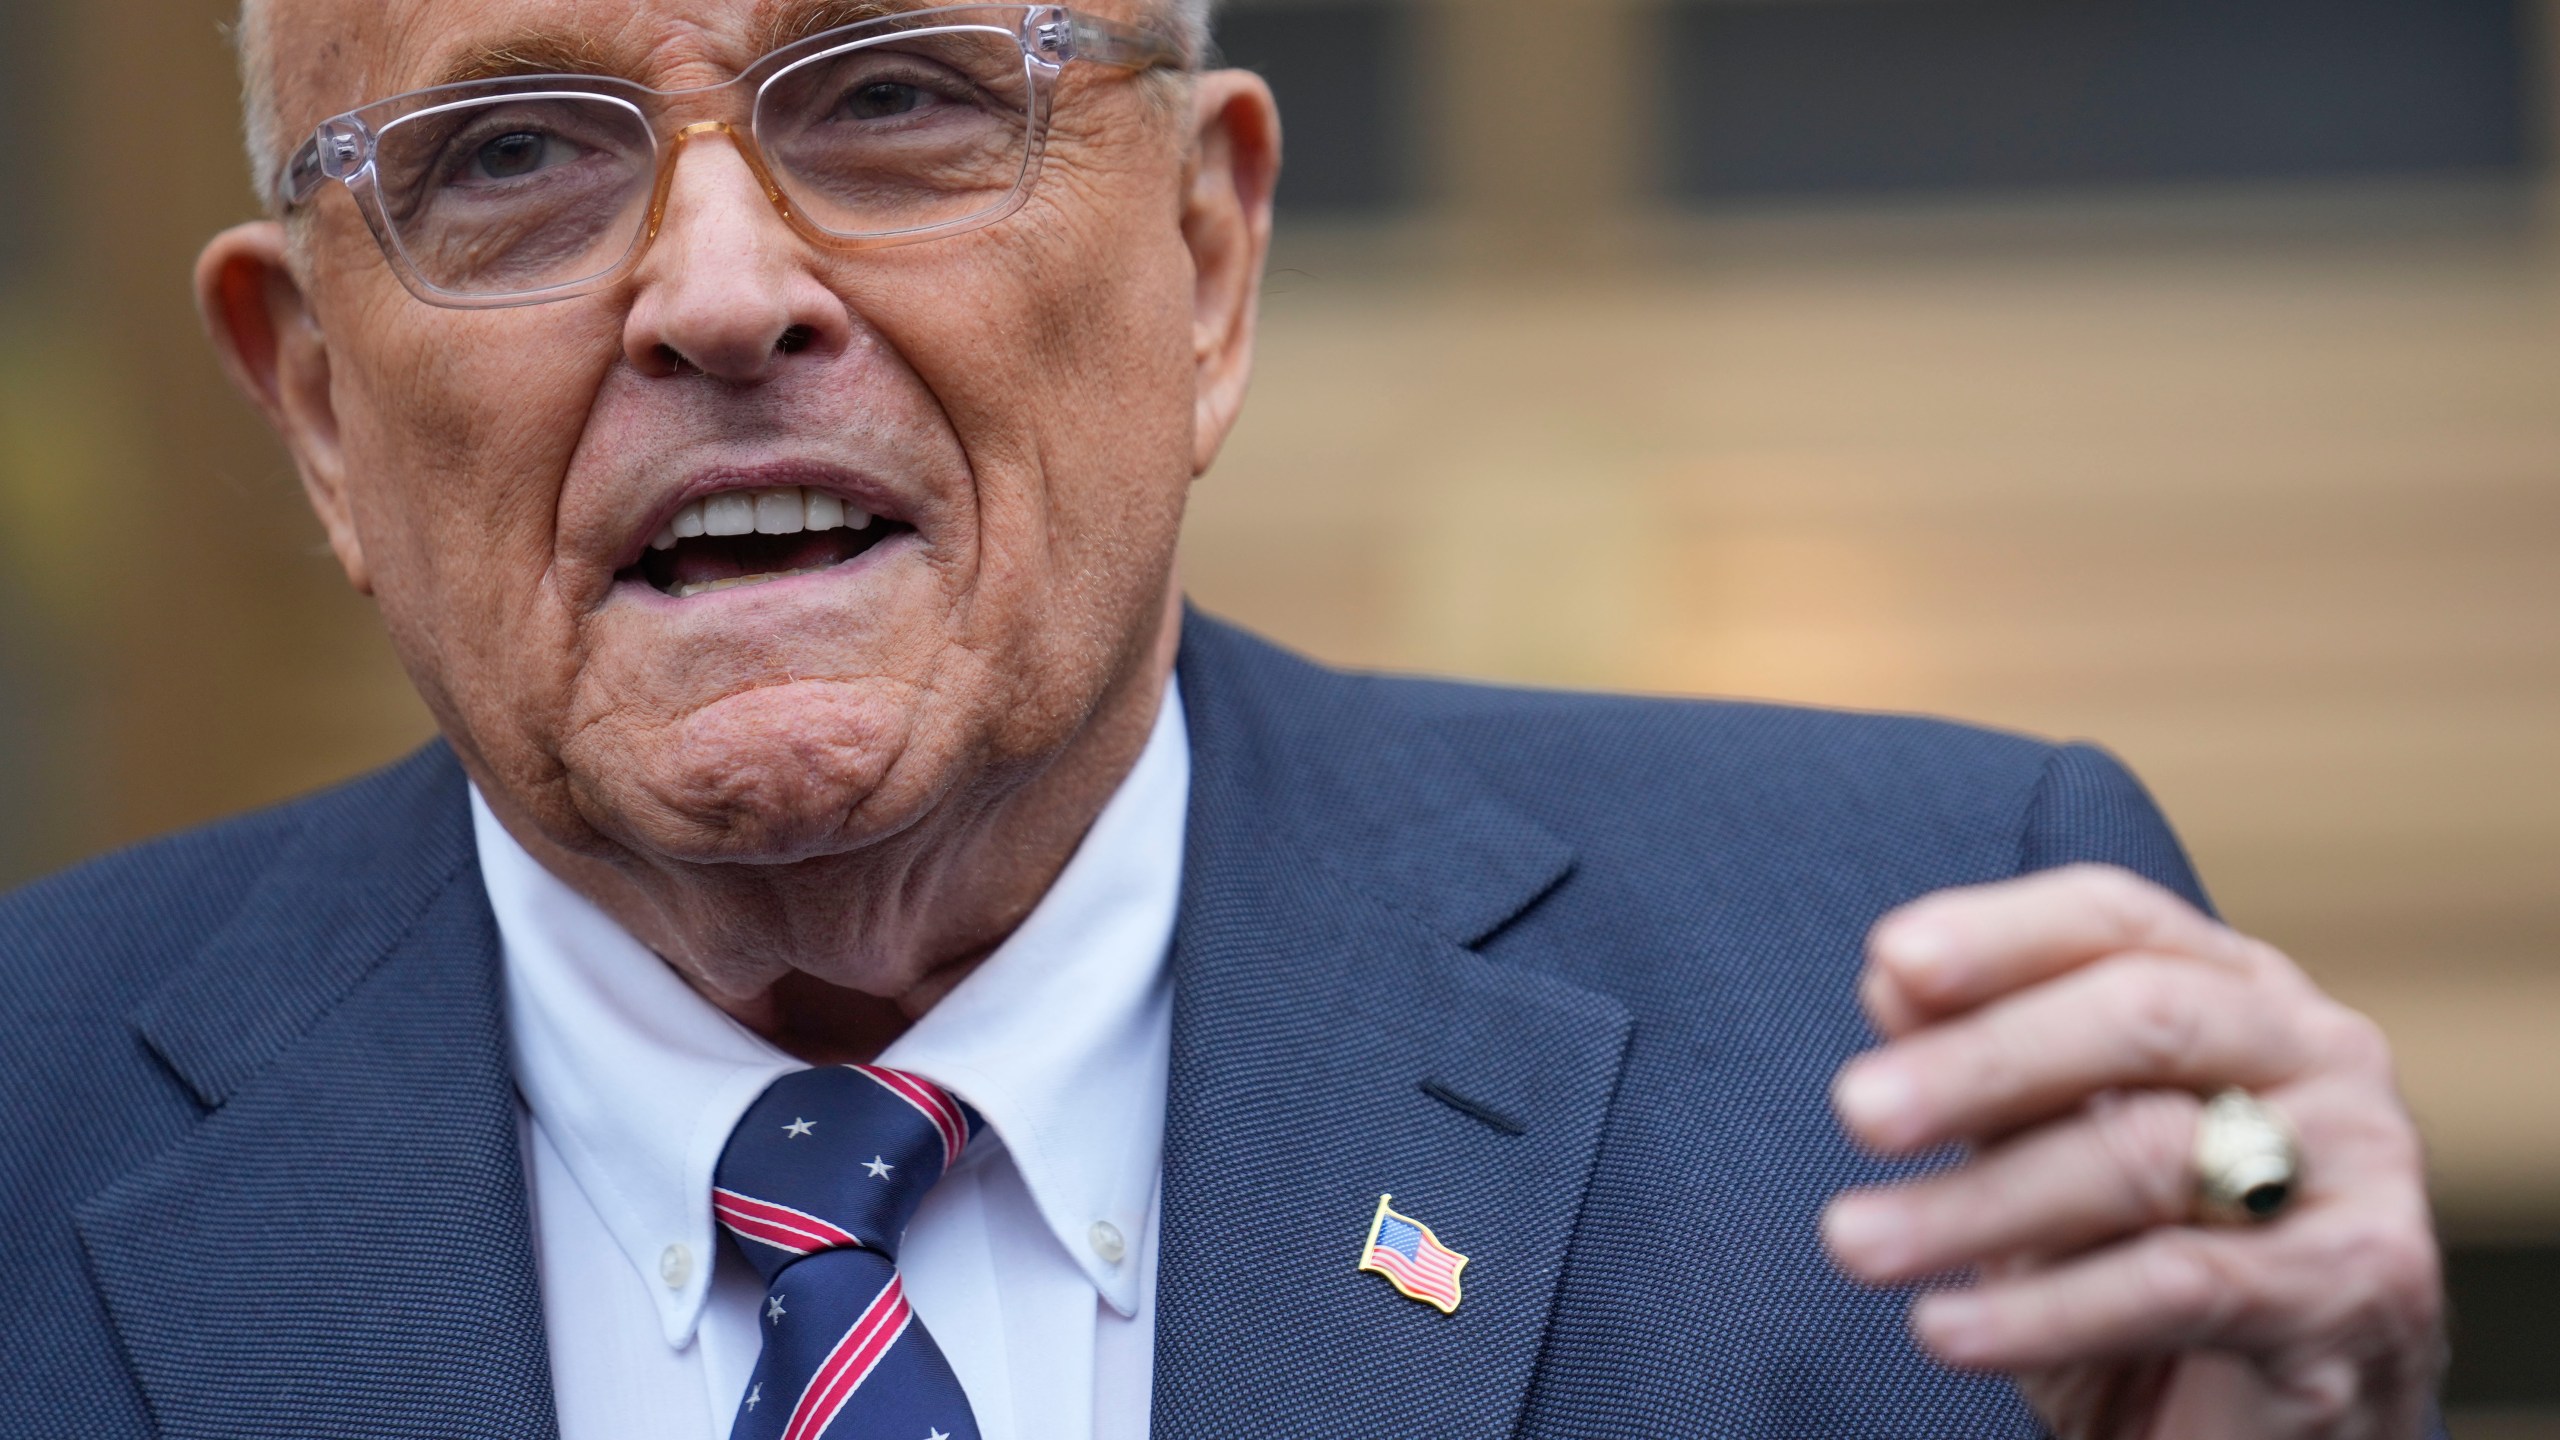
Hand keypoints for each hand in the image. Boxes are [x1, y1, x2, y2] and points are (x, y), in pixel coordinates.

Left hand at [1821, 865, 2443, 1438]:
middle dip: (1983, 1062)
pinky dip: (2045, 1311)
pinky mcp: (2363, 1290)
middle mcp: (2318, 1054)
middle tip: (1857, 1111)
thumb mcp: (2045, 1151)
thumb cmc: (2142, 1266)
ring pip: (2147, 1153)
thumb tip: (1891, 977)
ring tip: (1856, 1242)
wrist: (2257, 1430)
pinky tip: (1945, 1329)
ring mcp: (2359, 1167)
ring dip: (1977, 1203)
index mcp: (2240, 991)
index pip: (2116, 922)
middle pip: (2140, 1018)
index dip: (2001, 934)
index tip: (1892, 960)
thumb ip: (1986, 1065)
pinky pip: (2177, 1285)